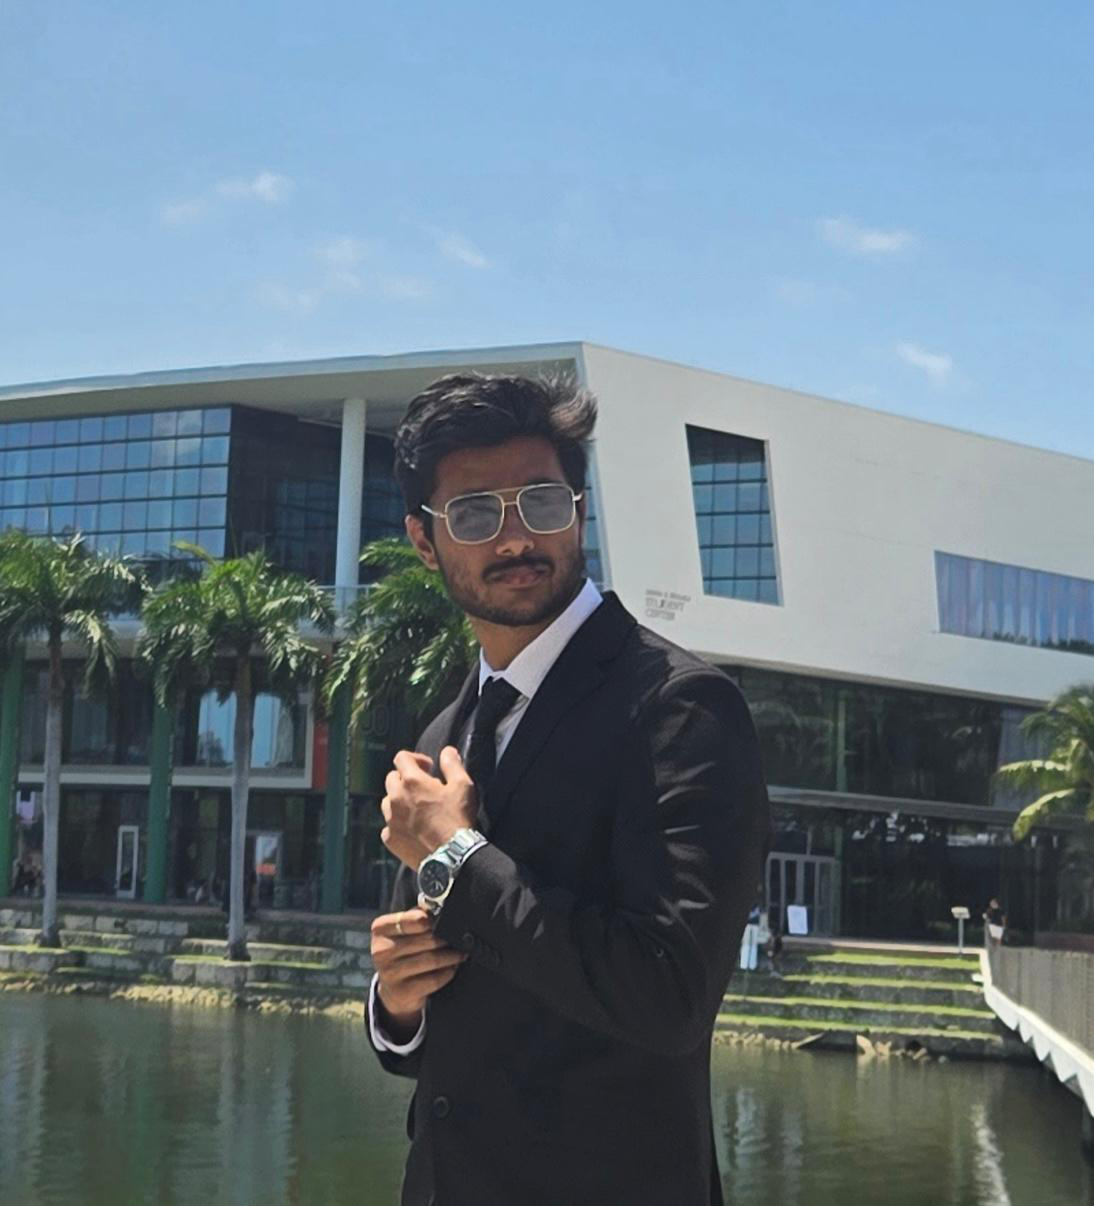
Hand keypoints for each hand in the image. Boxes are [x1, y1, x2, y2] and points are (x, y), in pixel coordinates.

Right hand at [371, 907, 466, 1039]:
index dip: (429, 920)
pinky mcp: (402, 992)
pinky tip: (452, 968)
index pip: (408, 920)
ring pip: (432, 959)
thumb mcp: (402, 931)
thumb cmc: (401, 951)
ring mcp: (390, 973)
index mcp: (380, 929)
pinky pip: (434, 979)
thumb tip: (436, 907)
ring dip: (451, 956)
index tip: (443, 920)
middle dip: (446, 939)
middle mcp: (381, 951)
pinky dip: (447, 972)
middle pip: (426, 940)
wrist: (392, 988)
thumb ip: (416, 916)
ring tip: (460, 953)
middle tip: (459, 938)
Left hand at [380, 746, 477, 869]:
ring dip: (399, 801)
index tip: (428, 768)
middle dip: (406, 779)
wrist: (451, 857)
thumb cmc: (457, 819)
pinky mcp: (390, 839)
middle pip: (391, 779)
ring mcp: (390, 819)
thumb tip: (447, 751)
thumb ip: (452, 764)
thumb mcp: (462, 786)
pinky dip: (398, 824)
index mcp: (412, 781)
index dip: (415, 759)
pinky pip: (388, 825)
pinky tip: (412, 829)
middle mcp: (395, 797)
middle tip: (423, 789)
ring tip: (417, 809)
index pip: (401, 758)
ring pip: (387, 802)